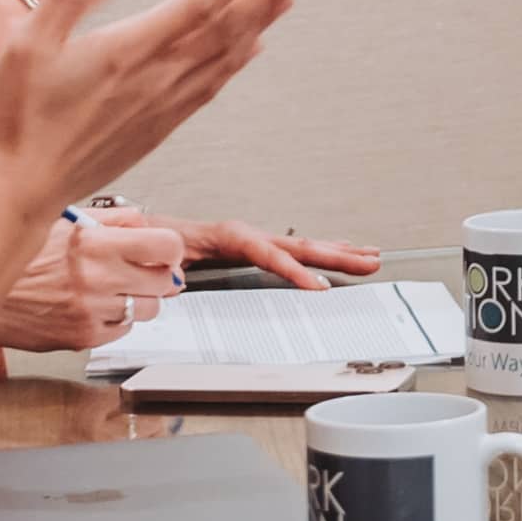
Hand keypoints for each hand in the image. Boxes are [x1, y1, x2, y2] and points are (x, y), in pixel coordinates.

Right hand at [0, 0, 311, 219]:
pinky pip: (209, 89)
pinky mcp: (157, 129)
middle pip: (226, 30)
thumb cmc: (16, 121)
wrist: (20, 192)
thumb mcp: (26, 46)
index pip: (199, 6)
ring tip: (285, 0)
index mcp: (127, 52)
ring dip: (259, 25)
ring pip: (225, 59)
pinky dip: (235, 64)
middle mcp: (155, 80)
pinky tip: (249, 52)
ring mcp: (161, 107)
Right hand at [0, 208, 189, 352]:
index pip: (167, 247)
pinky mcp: (84, 337)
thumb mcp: (64, 222)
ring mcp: (92, 311)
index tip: (162, 251)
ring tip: (110, 288)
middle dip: (157, 275)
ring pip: (149, 310)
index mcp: (95, 243)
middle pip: (166, 282)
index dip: (168, 250)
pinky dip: (116, 319)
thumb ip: (111, 220)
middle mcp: (97, 278)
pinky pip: (123, 330)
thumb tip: (145, 224)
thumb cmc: (19, 256)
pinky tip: (93, 305)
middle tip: (140, 271)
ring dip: (138, 299)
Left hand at [153, 217, 383, 287]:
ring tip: (371, 257)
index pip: (270, 256)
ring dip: (339, 252)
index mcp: (230, 237)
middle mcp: (249, 234)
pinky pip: (296, 249)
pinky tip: (343, 252)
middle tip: (370, 263)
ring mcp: (256, 239)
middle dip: (337, 256)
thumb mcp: (162, 259)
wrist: (150, 231)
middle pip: (299, 246)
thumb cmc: (159, 246)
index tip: (321, 289)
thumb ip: (170, 272)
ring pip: (304, 245)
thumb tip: (176, 283)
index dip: (296, 272)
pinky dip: (322, 250)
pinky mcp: (257, 246)